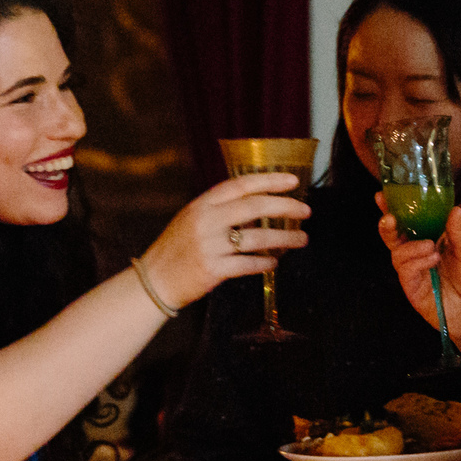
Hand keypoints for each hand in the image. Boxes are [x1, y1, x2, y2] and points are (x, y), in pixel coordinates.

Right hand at [139, 172, 308, 307]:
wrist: (154, 279)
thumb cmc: (177, 249)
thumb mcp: (193, 219)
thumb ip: (221, 211)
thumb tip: (260, 207)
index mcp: (202, 204)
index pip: (241, 185)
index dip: (269, 180)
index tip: (293, 181)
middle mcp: (205, 221)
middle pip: (254, 207)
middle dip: (285, 207)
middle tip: (305, 212)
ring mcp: (209, 246)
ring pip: (256, 238)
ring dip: (284, 238)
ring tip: (302, 239)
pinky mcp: (212, 270)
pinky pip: (247, 265)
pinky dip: (265, 264)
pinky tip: (275, 262)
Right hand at [375, 203, 460, 357]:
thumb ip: (459, 233)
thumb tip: (454, 209)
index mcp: (434, 241)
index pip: (412, 222)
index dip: (397, 209)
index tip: (385, 195)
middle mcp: (421, 255)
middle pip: (395, 237)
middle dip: (388, 225)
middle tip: (389, 217)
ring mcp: (415, 273)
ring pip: (397, 254)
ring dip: (410, 247)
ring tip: (430, 247)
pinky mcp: (413, 290)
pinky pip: (405, 272)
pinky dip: (415, 262)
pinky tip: (431, 260)